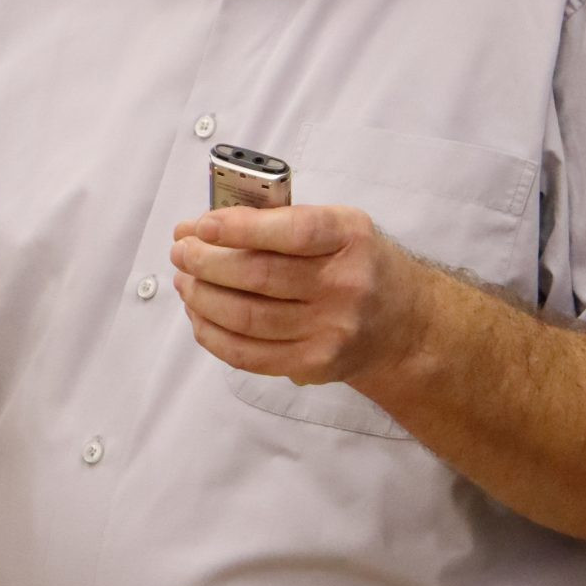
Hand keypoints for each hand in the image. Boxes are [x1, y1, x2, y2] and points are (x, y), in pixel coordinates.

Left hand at [168, 203, 428, 388]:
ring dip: (203, 298)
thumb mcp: (340, 227)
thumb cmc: (358, 265)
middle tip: (181, 252)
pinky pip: (249, 354)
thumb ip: (282, 222)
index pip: (291, 231)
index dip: (239, 228)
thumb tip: (208, 227)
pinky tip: (199, 315)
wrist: (404, 324)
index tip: (201, 225)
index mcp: (350, 239)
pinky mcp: (313, 364)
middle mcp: (345, 286)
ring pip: (246, 318)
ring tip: (185, 281)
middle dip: (206, 263)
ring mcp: (330, 330)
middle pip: (259, 277)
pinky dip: (213, 334)